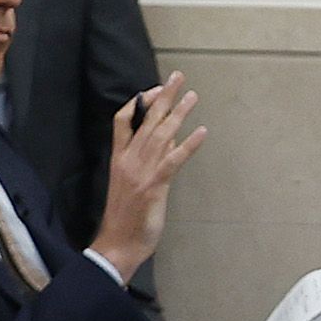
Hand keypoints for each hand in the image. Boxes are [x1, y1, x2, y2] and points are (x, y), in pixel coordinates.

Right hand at [96, 82, 206, 272]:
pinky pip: (174, 160)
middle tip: (178, 77)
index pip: (121, 121)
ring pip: (161, 134)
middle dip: (163, 97)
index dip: (138, 103)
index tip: (153, 89)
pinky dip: (189, 145)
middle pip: (146, 120)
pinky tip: (202, 132)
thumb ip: (145, 160)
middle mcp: (129, 160)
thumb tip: (165, 141)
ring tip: (193, 96)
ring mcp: (141, 172)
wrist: (118, 244)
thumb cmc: (124, 216)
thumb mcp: (129, 184)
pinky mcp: (154, 185)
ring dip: (179, 113)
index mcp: (119, 158)